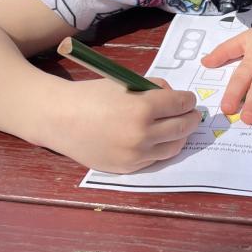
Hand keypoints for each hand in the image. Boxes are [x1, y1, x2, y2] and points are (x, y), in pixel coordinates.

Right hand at [53, 76, 200, 172]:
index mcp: (142, 108)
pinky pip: (154, 159)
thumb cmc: (90, 96)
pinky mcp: (127, 168)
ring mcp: (135, 155)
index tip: (188, 99)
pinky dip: (160, 149)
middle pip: (183, 128)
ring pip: (173, 147)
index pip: (181, 104)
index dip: (188, 100)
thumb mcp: (124, 82)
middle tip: (192, 114)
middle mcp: (142, 135)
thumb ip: (152, 88)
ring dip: (180, 136)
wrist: (59, 119)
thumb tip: (173, 96)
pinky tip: (158, 140)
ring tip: (178, 128)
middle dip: (190, 118)